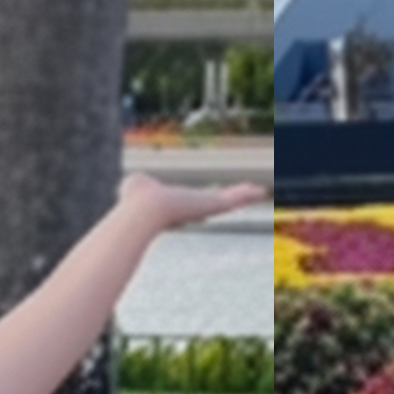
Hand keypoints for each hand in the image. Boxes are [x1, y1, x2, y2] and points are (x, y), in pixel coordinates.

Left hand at [116, 173, 267, 233]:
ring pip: (228, 201)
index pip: (196, 201)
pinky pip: (234, 199)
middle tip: (247, 194)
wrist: (146, 209)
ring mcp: (204, 207)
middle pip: (217, 202)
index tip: (213, 196)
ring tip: (260, 192)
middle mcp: (193, 208)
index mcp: (179, 204)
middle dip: (233, 198)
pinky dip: (247, 195)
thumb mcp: (135, 184)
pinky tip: (261, 191)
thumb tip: (132, 184)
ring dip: (245, 196)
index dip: (204, 198)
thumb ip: (136, 184)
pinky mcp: (212, 204)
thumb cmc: (136, 198)